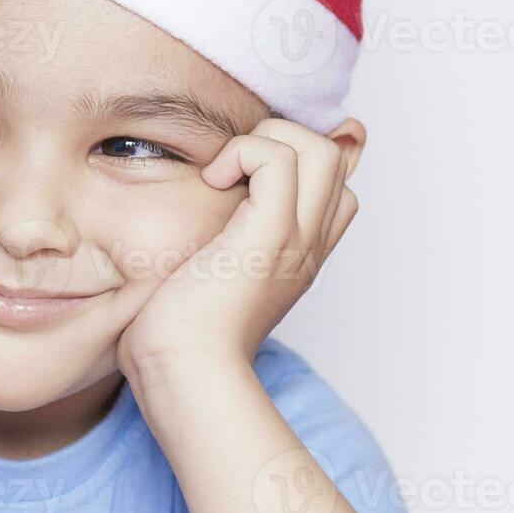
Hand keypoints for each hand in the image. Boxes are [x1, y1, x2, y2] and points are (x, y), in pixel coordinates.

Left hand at [116, 117, 362, 388]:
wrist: (183, 373)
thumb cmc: (179, 334)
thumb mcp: (203, 275)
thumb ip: (213, 242)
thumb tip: (203, 201)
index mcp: (297, 253)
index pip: (334, 182)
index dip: (295, 158)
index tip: (242, 170)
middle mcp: (307, 244)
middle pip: (333, 156)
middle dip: (279, 138)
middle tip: (231, 168)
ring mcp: (294, 239)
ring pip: (317, 148)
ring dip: (265, 141)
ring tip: (225, 173)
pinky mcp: (269, 235)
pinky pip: (278, 159)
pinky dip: (243, 152)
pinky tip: (213, 180)